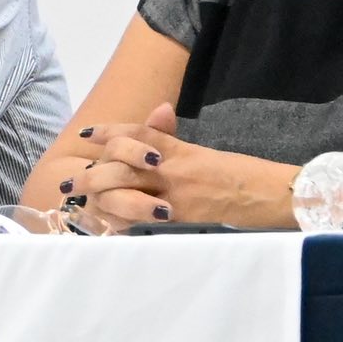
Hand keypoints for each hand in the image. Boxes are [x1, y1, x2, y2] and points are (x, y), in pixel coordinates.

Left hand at [56, 104, 298, 230]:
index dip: (109, 131)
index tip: (86, 134)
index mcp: (181, 149)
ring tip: (80, 203)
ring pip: (127, 186)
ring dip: (100, 194)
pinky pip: (144, 217)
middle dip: (93, 172)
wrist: (272, 197)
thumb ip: (175, 142)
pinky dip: (122, 220)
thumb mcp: (205, 156)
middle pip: (122, 161)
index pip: (138, 133)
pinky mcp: (183, 217)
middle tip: (70, 182)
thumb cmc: (241, 179)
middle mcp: (175, 167)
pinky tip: (106, 224)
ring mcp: (178, 192)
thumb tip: (158, 117)